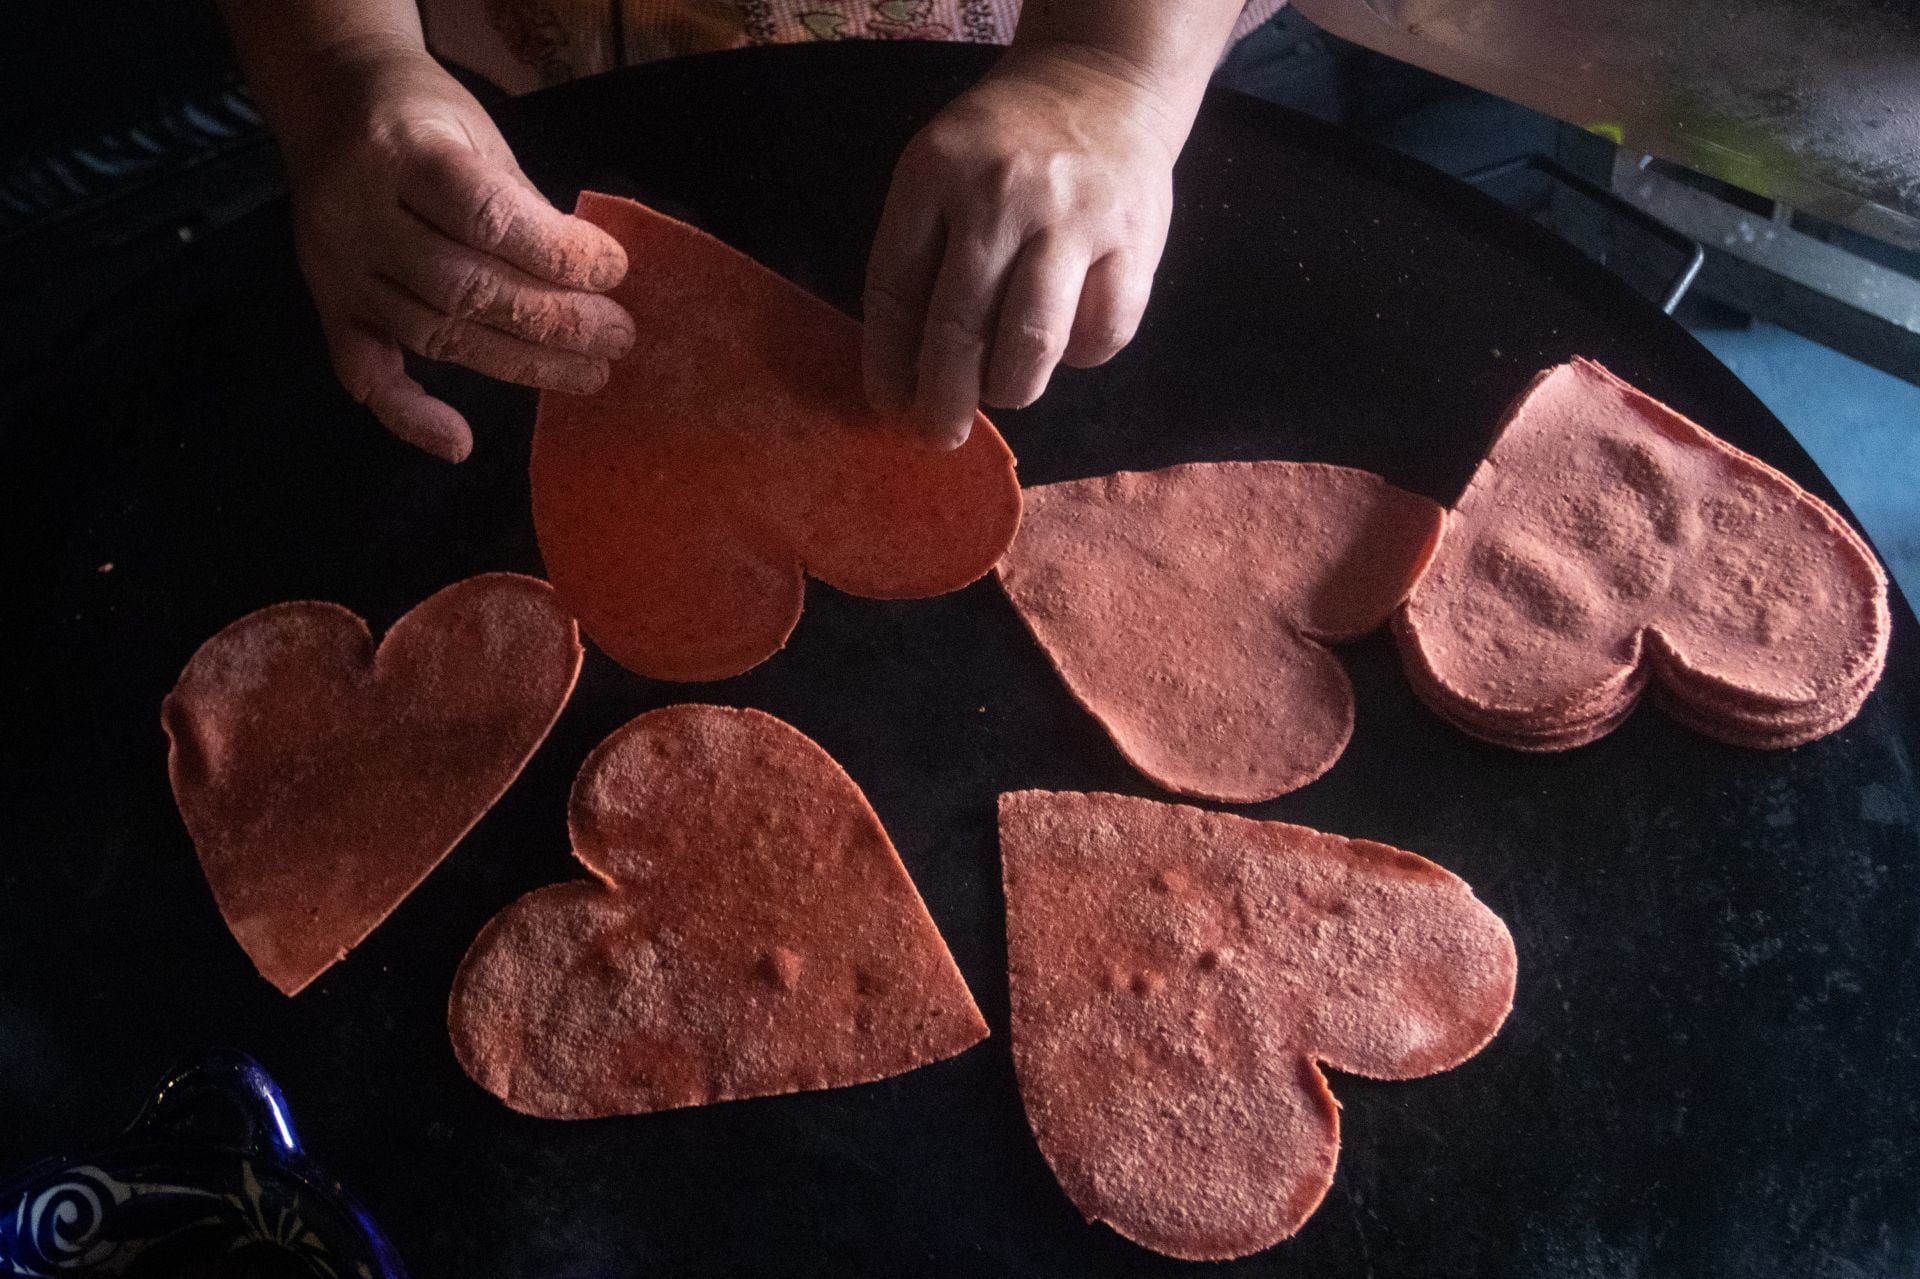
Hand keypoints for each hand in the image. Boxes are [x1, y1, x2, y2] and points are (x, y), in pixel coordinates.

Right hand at [283, 40, 632, 461]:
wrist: (328, 100)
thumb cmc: (426, 117)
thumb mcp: (481, 136)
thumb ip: (524, 208)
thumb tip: (590, 280)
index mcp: (401, 151)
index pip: (486, 216)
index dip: (556, 252)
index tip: (613, 269)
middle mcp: (358, 214)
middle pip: (463, 286)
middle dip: (552, 320)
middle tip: (618, 335)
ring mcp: (337, 267)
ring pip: (433, 332)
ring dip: (519, 364)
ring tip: (590, 373)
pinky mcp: (328, 304)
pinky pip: (363, 370)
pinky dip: (409, 415)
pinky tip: (458, 444)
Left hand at [862, 47, 1181, 446]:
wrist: (1102, 83)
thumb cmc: (1004, 146)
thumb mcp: (938, 169)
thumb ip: (919, 252)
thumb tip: (905, 369)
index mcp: (936, 173)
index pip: (896, 288)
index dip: (889, 361)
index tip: (889, 403)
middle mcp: (1003, 194)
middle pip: (960, 325)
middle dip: (944, 398)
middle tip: (940, 434)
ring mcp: (1075, 218)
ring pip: (1033, 341)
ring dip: (1011, 389)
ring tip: (1002, 393)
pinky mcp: (1136, 239)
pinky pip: (1106, 332)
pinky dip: (1083, 358)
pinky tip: (1068, 348)